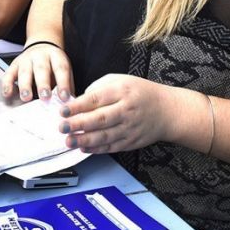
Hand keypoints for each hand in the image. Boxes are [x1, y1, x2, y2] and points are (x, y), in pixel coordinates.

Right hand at [2, 43, 73, 102]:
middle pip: (41, 69)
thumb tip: (71, 105)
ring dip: (25, 85)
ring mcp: (26, 59)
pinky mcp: (14, 64)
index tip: (64, 97)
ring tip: (26, 98)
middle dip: (43, 84)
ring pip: (25, 71)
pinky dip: (7, 84)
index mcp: (56, 57)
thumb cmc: (54, 63)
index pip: (61, 69)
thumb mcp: (65, 70)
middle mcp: (40, 56)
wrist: (42, 44)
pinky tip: (8, 94)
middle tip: (45, 97)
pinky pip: (9, 73)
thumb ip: (67, 86)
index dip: (63, 83)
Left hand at [58, 74, 174, 153]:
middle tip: (62, 127)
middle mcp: (126, 110)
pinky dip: (97, 149)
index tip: (63, 110)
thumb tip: (79, 100)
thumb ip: (99, 87)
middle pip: (99, 119)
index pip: (96, 98)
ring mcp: (130, 128)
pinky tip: (84, 148)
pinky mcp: (132, 142)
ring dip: (85, 140)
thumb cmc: (140, 93)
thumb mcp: (120, 80)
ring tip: (69, 141)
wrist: (167, 111)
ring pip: (105, 136)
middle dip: (78, 124)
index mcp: (122, 91)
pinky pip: (112, 147)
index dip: (78, 106)